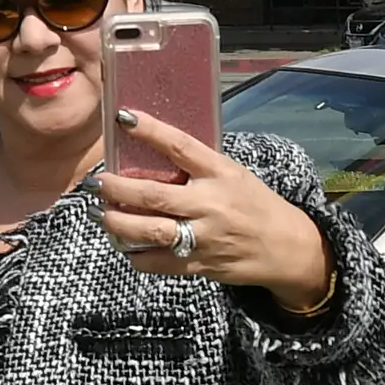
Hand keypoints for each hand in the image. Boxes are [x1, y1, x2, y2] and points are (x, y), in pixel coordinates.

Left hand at [89, 113, 335, 315]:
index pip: (181, 147)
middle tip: (97, 181)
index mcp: (220, 174)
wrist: (287, 249)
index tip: (122, 117)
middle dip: (117, 188)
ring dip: (117, 223)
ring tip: (101, 213)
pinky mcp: (199, 267)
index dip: (150, 131)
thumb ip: (197, 166)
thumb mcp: (232, 174)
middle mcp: (210, 205)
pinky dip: (134, 254)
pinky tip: (123, 244)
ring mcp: (203, 239)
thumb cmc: (254, 203)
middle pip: (153, 196)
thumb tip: (150, 147)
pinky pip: (157, 263)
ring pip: (149, 232)